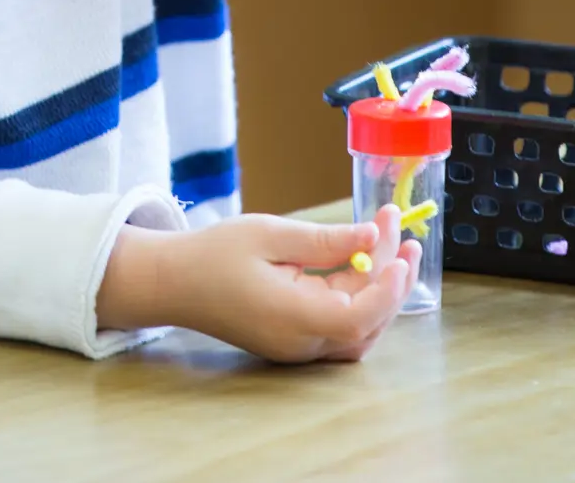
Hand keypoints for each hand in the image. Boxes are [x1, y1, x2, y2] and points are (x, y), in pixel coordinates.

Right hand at [98, 205, 419, 362]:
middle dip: (392, 276)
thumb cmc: (213, 255)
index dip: (389, 288)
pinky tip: (361, 259)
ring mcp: (298, 347)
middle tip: (398, 226)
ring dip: (379, 287)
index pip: (359, 317)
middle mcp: (300, 343)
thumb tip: (372, 235)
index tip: (401, 250)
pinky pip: (339, 326)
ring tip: (389, 239)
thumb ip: (323, 240)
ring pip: (359, 328)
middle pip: (367, 322)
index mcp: (292, 319)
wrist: (173, 283)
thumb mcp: (269, 234)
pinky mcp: (295, 340)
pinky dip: (358, 295)